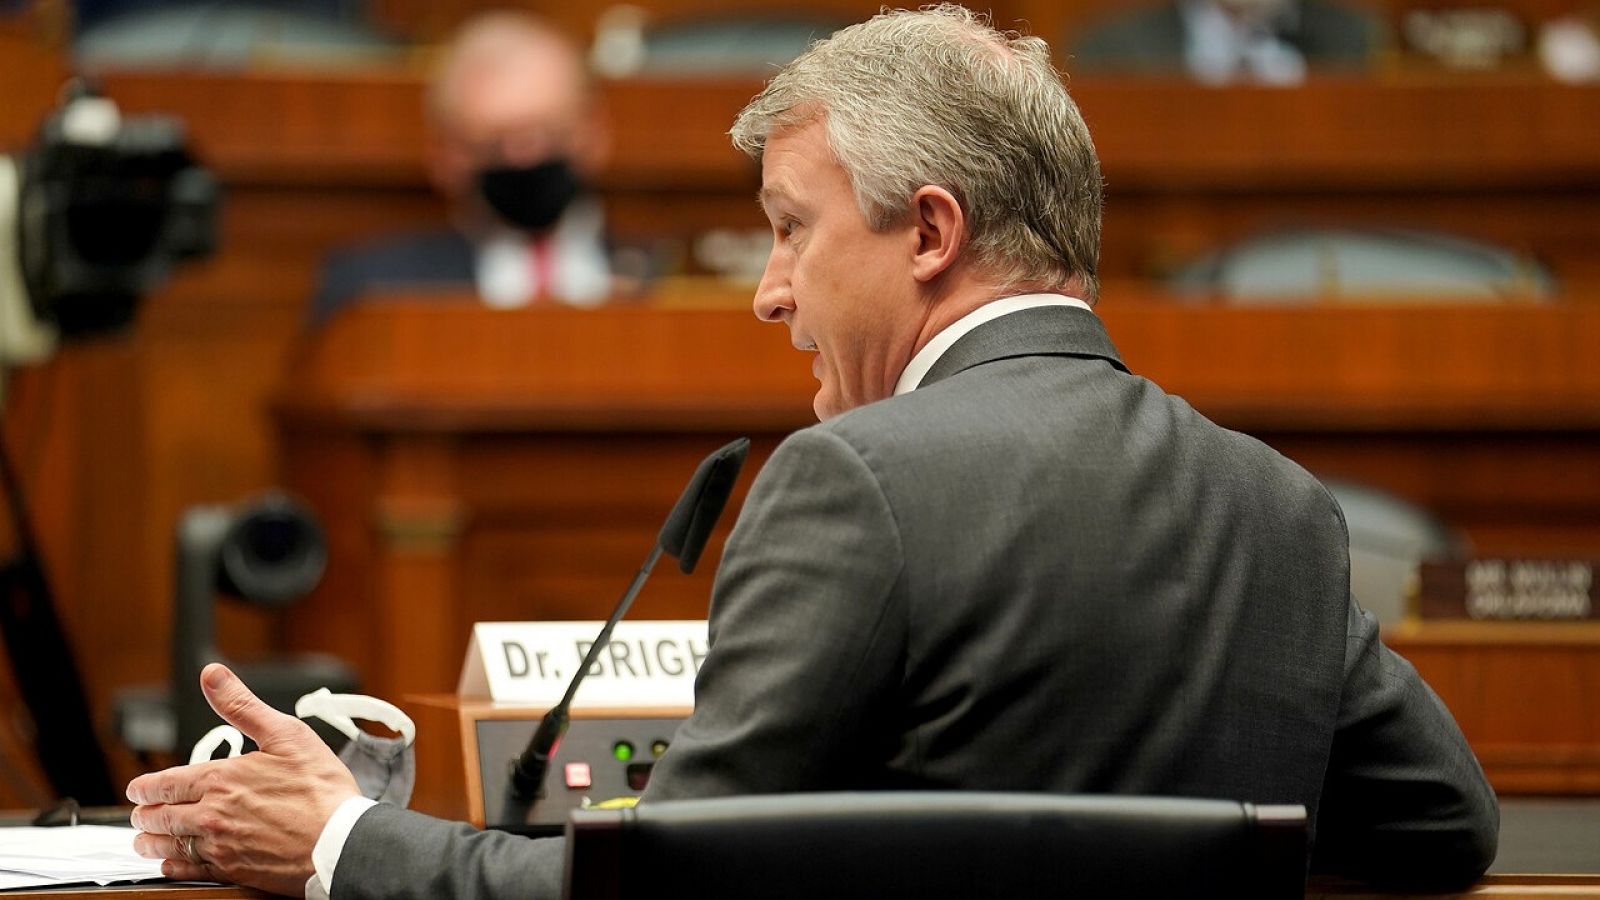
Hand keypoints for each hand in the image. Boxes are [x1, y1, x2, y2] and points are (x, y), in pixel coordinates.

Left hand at [127, 663, 360, 895]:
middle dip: (145, 813)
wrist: (341, 842)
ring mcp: (219, 846)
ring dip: (150, 841)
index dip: (146, 786)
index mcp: (220, 779)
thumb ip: (242, 706)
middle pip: (160, 816)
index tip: (139, 788)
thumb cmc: (321, 789)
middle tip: (141, 813)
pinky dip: (171, 867)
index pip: (166, 782)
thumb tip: (212, 675)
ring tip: (145, 839)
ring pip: (168, 845)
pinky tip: (170, 864)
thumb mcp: (286, 735)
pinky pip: (188, 871)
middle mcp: (211, 815)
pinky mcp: (232, 872)